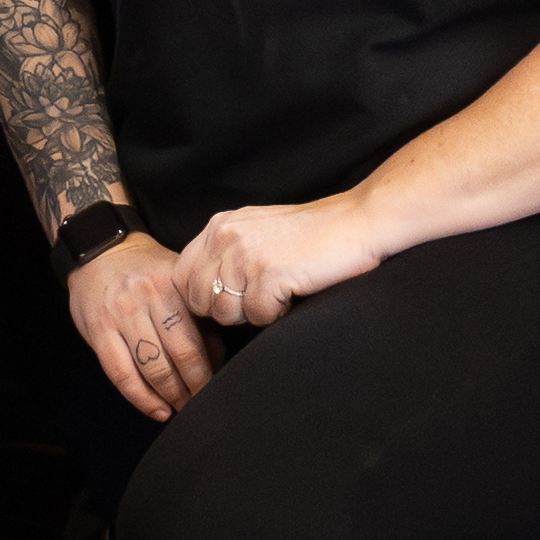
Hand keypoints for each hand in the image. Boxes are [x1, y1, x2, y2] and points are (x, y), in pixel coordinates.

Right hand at [68, 233, 214, 421]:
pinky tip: (156, 409)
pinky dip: (140, 397)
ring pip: (149, 368)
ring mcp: (120, 315)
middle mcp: (147, 298)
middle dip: (191, 389)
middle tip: (200, 404)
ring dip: (168, 396)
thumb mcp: (177, 281)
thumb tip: (217, 360)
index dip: (207, 374)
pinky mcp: (98, 330)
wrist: (101, 250)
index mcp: (173, 286)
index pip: (195, 340)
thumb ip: (198, 317)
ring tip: (180, 408)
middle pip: (176, 356)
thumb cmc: (145, 269)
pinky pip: (120, 373)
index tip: (215, 390)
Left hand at [178, 198, 370, 336]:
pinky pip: (258, 317)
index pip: (181, 277)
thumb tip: (199, 294)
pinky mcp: (269, 274)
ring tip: (280, 290)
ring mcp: (246, 255)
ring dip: (253, 313)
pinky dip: (278, 313)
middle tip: (260, 298)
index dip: (202, 298)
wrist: (357, 222)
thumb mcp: (255, 231)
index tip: (230, 300)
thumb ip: (225, 253)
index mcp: (219, 226)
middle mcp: (226, 237)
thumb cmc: (312, 233)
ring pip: (226, 314)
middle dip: (226, 311)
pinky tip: (295, 291)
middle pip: (199, 301)